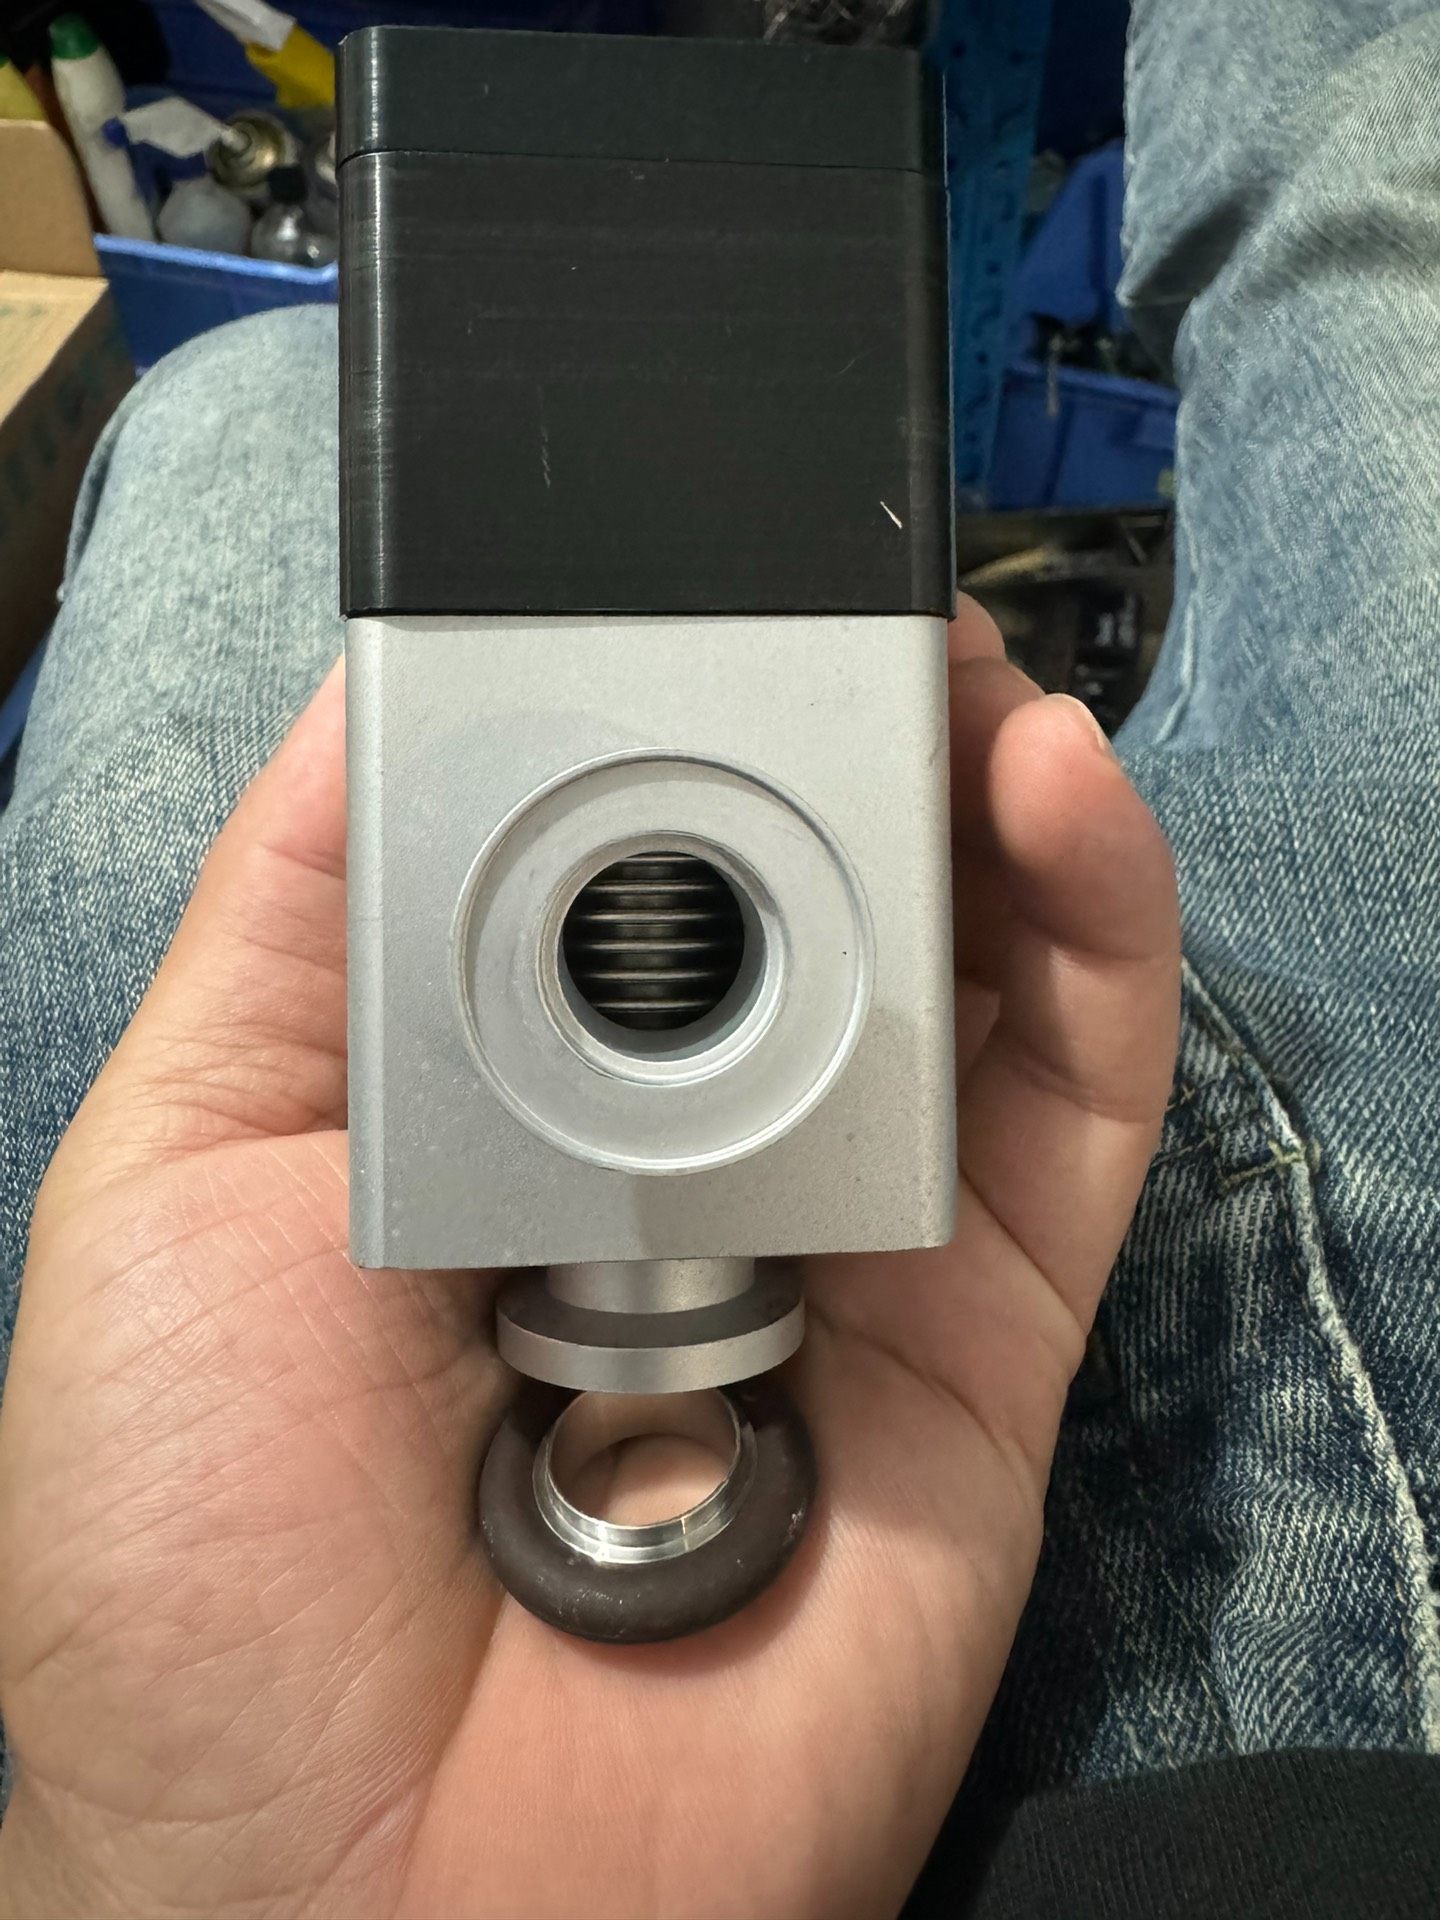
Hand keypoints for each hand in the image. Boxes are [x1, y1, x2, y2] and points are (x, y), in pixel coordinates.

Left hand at [0, 606, 1178, 1919]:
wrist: (359, 1908)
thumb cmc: (201, 1555)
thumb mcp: (180, 1171)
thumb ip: (309, 926)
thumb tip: (408, 681)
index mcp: (502, 1086)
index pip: (618, 846)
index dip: (673, 707)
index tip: (710, 581)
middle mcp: (688, 1141)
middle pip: (813, 887)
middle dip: (842, 727)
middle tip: (857, 602)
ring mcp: (856, 1235)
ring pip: (970, 974)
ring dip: (987, 796)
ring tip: (969, 676)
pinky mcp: (991, 1344)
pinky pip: (1079, 1120)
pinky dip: (1098, 950)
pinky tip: (1057, 807)